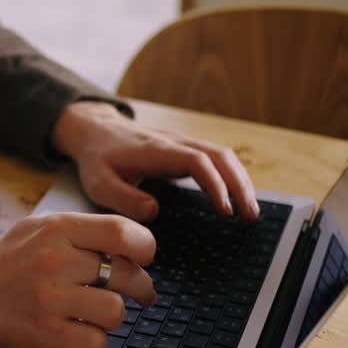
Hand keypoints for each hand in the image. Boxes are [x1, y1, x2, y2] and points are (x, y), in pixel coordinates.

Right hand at [0, 212, 156, 347]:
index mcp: (58, 229)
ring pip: (115, 312)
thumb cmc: (12, 262)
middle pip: (126, 275)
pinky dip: (95, 340)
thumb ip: (85, 230)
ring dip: (113, 314)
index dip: (144, 246)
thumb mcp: (42, 228)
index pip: (122, 232)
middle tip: (140, 291)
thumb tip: (136, 243)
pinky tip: (82, 330)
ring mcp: (50, 299)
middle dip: (141, 286)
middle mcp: (54, 261)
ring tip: (100, 311)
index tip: (144, 256)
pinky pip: (96, 343)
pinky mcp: (46, 333)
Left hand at [52, 101, 258, 221]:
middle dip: (240, 185)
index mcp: (156, 150)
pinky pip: (216, 159)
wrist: (96, 131)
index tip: (225, 210)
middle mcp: (175, 142)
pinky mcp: (185, 150)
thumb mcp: (99, 183)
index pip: (197, 162)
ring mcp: (183, 143)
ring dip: (241, 181)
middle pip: (220, 156)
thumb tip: (154, 212)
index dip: (215, 184)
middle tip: (251, 217)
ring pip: (223, 155)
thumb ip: (123, 199)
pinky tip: (238, 197)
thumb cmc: (97, 160)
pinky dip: (232, 176)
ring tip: (251, 212)